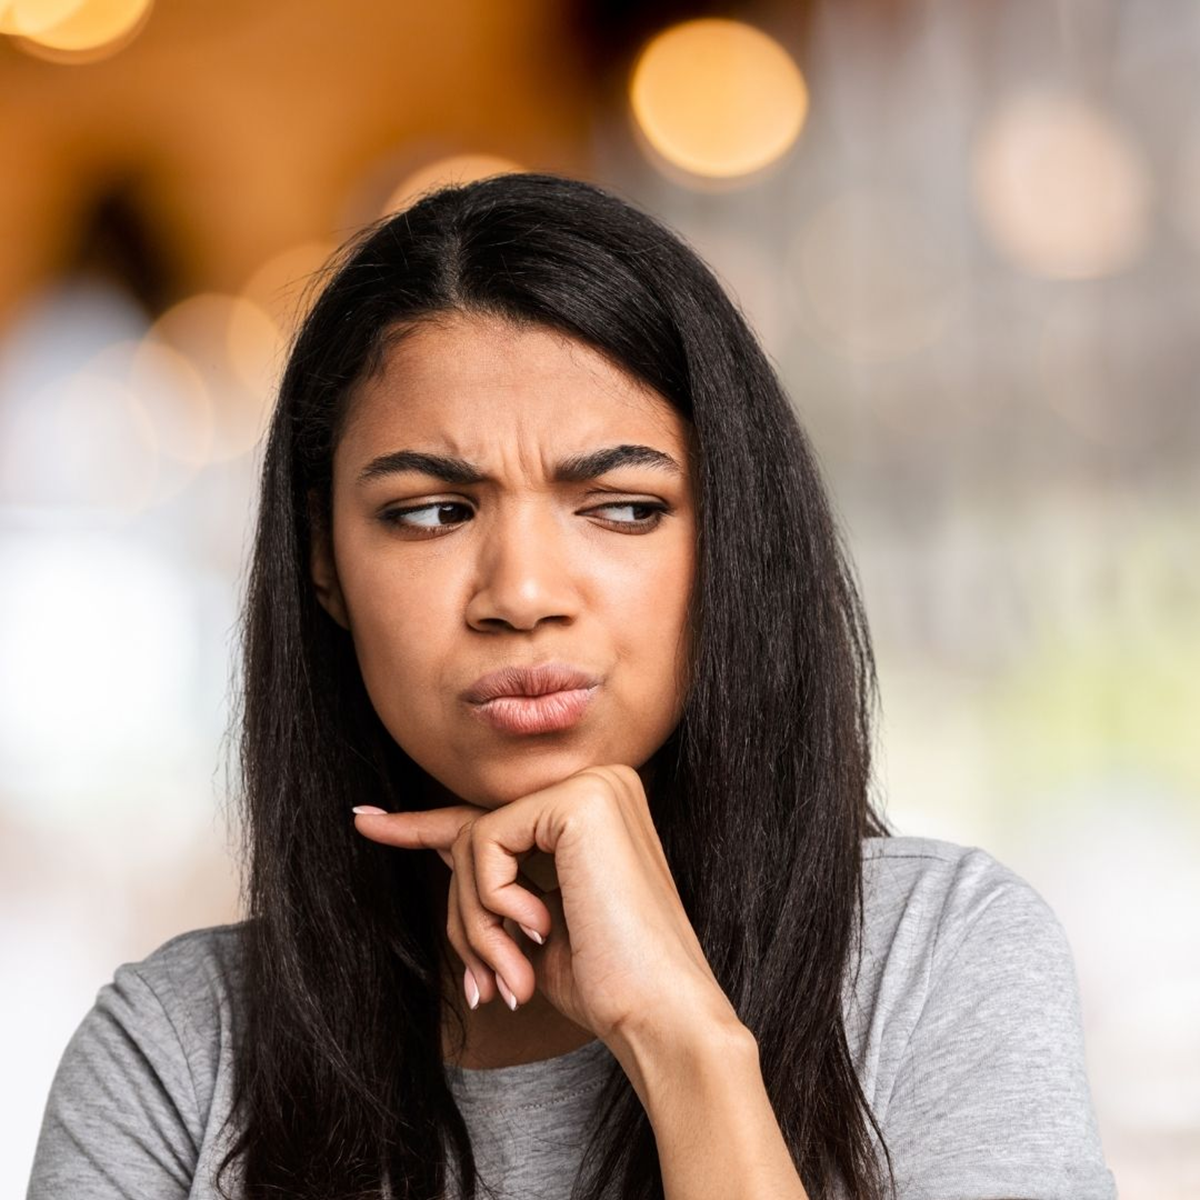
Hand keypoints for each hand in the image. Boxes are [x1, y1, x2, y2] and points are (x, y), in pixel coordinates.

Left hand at [352, 764, 739, 1045]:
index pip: (492, 816)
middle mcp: (600, 783)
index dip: (419, 825)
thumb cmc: (609, 982)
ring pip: (473, 841)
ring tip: (511, 975)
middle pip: (476, 835)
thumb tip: (435, 839)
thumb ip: (495, 876)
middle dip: (465, 918)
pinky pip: (485, 844)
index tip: (364, 819)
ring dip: (476, 923)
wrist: (661, 1015)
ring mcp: (591, 786)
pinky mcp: (577, 803)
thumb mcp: (535, 922)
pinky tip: (540, 932)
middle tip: (489, 982)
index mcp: (596, 808)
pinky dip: (493, 903)